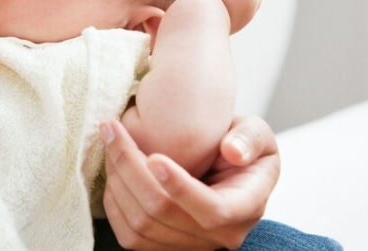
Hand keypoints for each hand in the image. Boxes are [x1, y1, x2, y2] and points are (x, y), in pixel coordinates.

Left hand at [100, 115, 279, 250]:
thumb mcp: (257, 133)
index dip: (180, 187)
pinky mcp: (164, 246)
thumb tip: (233, 152)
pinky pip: (129, 234)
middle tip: (112, 129)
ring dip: (116, 179)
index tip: (154, 156)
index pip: (212, 210)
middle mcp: (218, 235)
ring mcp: (190, 244)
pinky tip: (112, 168)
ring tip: (110, 140)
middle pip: (163, 213)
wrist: (227, 165)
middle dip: (130, 167)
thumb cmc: (242, 145)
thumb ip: (250, 138)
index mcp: (245, 207)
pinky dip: (114, 199)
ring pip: (140, 224)